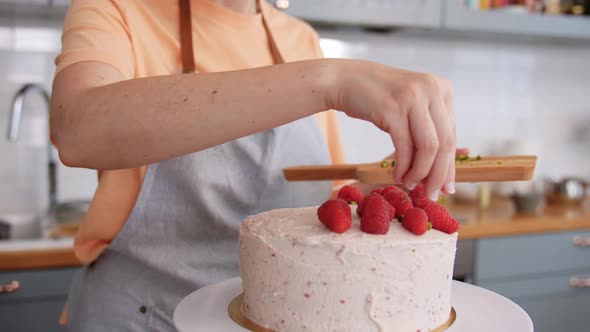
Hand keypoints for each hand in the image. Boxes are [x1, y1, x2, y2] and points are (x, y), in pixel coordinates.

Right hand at [326, 60, 454, 200]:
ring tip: (410, 185)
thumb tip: (444, 173)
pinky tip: (398, 176)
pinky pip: (404, 146)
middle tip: (432, 194)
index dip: (450, 165)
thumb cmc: (377, 98)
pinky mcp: (392, 108)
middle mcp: (431, 89)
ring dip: (420, 173)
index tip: (446, 186)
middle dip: (439, 174)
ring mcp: (412, 97)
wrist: (345, 80)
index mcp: (442, 89)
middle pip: (445, 142)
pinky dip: (403, 167)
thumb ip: (428, 130)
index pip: (452, 134)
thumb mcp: (410, 106)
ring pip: (428, 147)